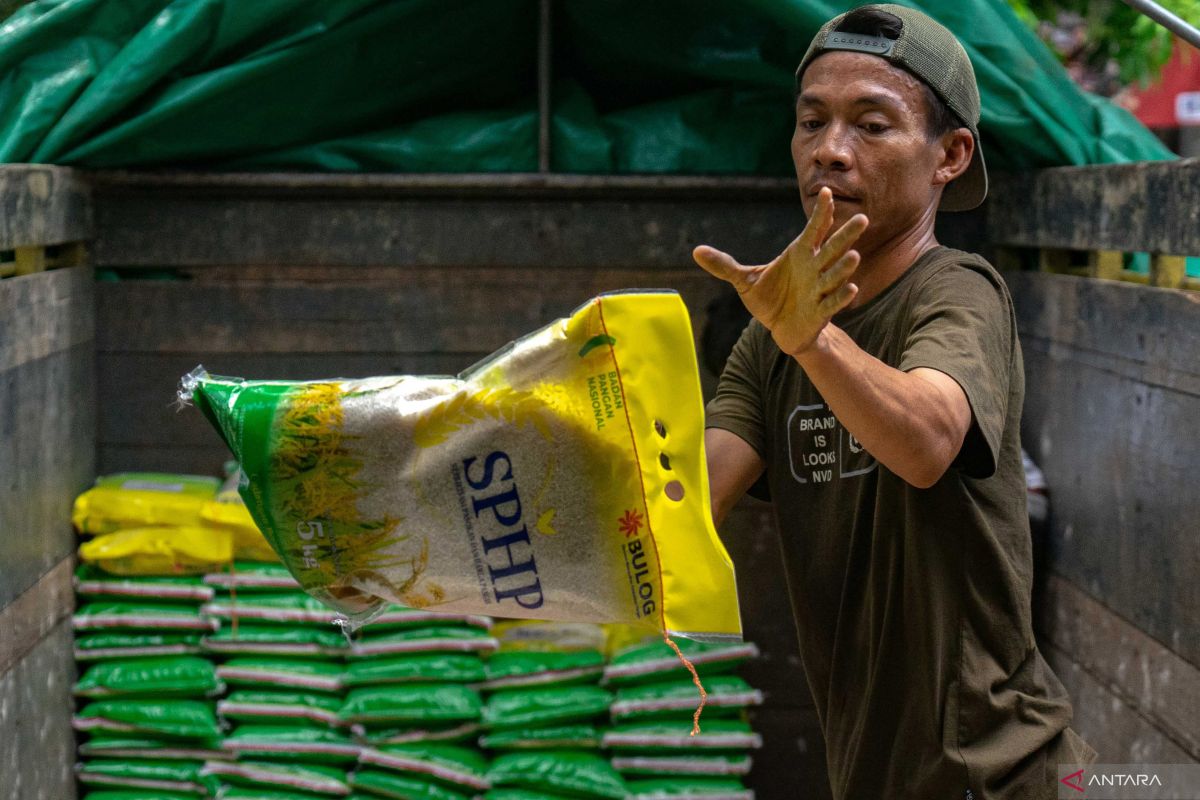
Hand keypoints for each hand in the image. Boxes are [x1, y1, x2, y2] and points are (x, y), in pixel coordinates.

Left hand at [693, 187, 867, 355]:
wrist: (780, 329)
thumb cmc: (769, 299)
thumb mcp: (745, 281)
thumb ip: (724, 266)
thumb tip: (696, 251)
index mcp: (800, 254)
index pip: (813, 230)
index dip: (821, 214)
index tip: (827, 194)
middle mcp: (814, 268)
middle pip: (832, 248)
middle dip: (845, 235)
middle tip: (861, 218)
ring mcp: (820, 289)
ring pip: (835, 275)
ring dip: (844, 266)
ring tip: (853, 255)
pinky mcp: (820, 311)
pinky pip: (832, 303)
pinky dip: (841, 296)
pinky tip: (851, 288)